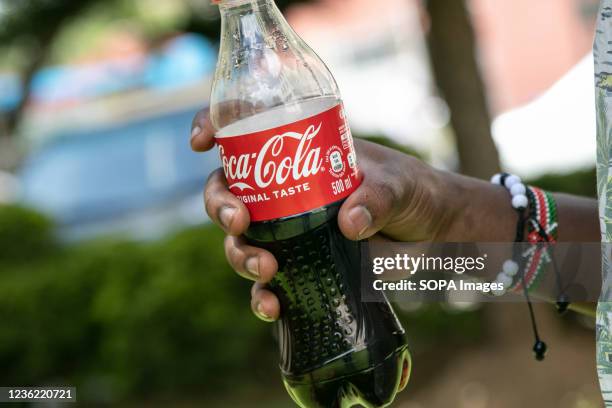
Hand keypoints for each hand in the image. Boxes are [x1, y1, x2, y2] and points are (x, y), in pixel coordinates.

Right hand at [191, 108, 460, 321]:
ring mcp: (288, 230)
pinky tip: (272, 307)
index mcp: (299, 153)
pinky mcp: (300, 266)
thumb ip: (378, 197)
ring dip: (240, 256)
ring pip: (241, 241)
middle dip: (221, 207)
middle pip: (229, 193)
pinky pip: (268, 284)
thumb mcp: (397, 185)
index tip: (201, 142)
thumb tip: (350, 224)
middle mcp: (283, 191)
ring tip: (266, 269)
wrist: (430, 232)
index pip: (245, 132)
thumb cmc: (412, 190)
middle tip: (239, 222)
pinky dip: (262, 297)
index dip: (214, 129)